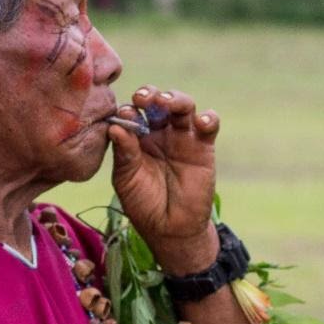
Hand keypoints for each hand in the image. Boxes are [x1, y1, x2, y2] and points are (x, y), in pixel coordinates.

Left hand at [107, 85, 220, 274]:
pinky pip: (209, 124)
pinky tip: (201, 122)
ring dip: (175, 98)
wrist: (171, 228)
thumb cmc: (144, 204)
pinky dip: (208, 117)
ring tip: (167, 102)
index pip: (132, 113)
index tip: (125, 113)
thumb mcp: (127, 179)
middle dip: (150, 94)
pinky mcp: (203, 146)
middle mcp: (158, 132)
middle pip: (156, 102)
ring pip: (182, 105)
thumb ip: (124, 153)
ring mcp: (181, 137)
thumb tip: (115, 127)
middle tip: (143, 98)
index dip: (128, 109)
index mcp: (135, 137)